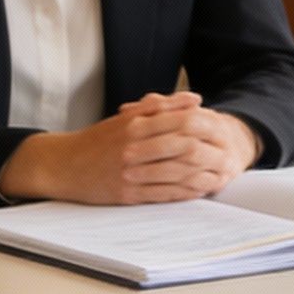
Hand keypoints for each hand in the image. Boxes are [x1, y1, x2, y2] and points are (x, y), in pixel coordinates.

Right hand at [0, 92, 262, 203]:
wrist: (64, 165)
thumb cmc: (99, 140)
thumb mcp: (126, 117)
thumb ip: (161, 106)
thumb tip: (195, 99)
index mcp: (134, 124)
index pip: (178, 121)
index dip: (205, 126)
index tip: (223, 130)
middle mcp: (132, 147)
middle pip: (181, 147)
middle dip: (208, 152)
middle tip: (228, 155)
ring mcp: (130, 172)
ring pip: (175, 173)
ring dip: (201, 176)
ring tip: (219, 175)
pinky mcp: (127, 194)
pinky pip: (163, 194)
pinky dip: (184, 193)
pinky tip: (199, 191)